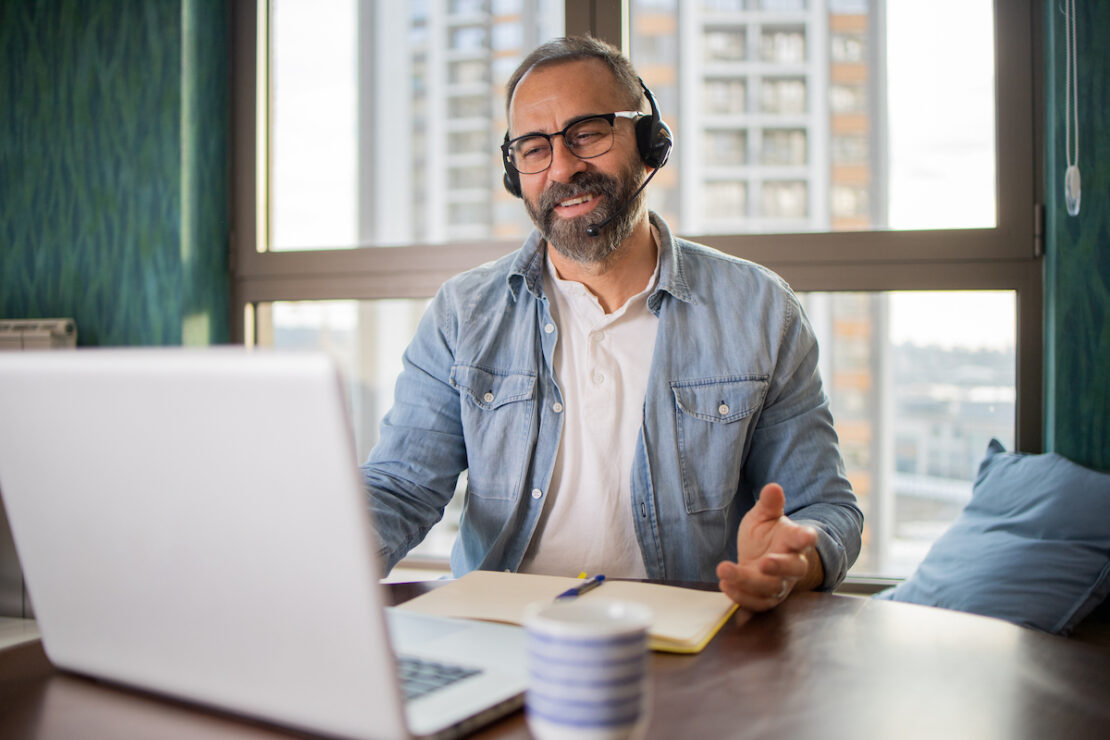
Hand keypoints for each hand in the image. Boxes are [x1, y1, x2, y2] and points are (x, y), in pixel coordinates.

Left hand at [715, 483, 819, 610]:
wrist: (760, 558)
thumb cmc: (766, 535)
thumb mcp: (764, 516)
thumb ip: (769, 504)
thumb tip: (773, 486)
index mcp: (794, 540)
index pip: (804, 539)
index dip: (805, 538)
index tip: (806, 536)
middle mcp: (792, 565)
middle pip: (792, 569)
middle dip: (778, 567)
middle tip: (762, 562)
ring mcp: (781, 584)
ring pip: (770, 588)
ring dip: (747, 581)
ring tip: (725, 570)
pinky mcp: (766, 598)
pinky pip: (757, 602)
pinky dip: (741, 596)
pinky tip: (725, 584)